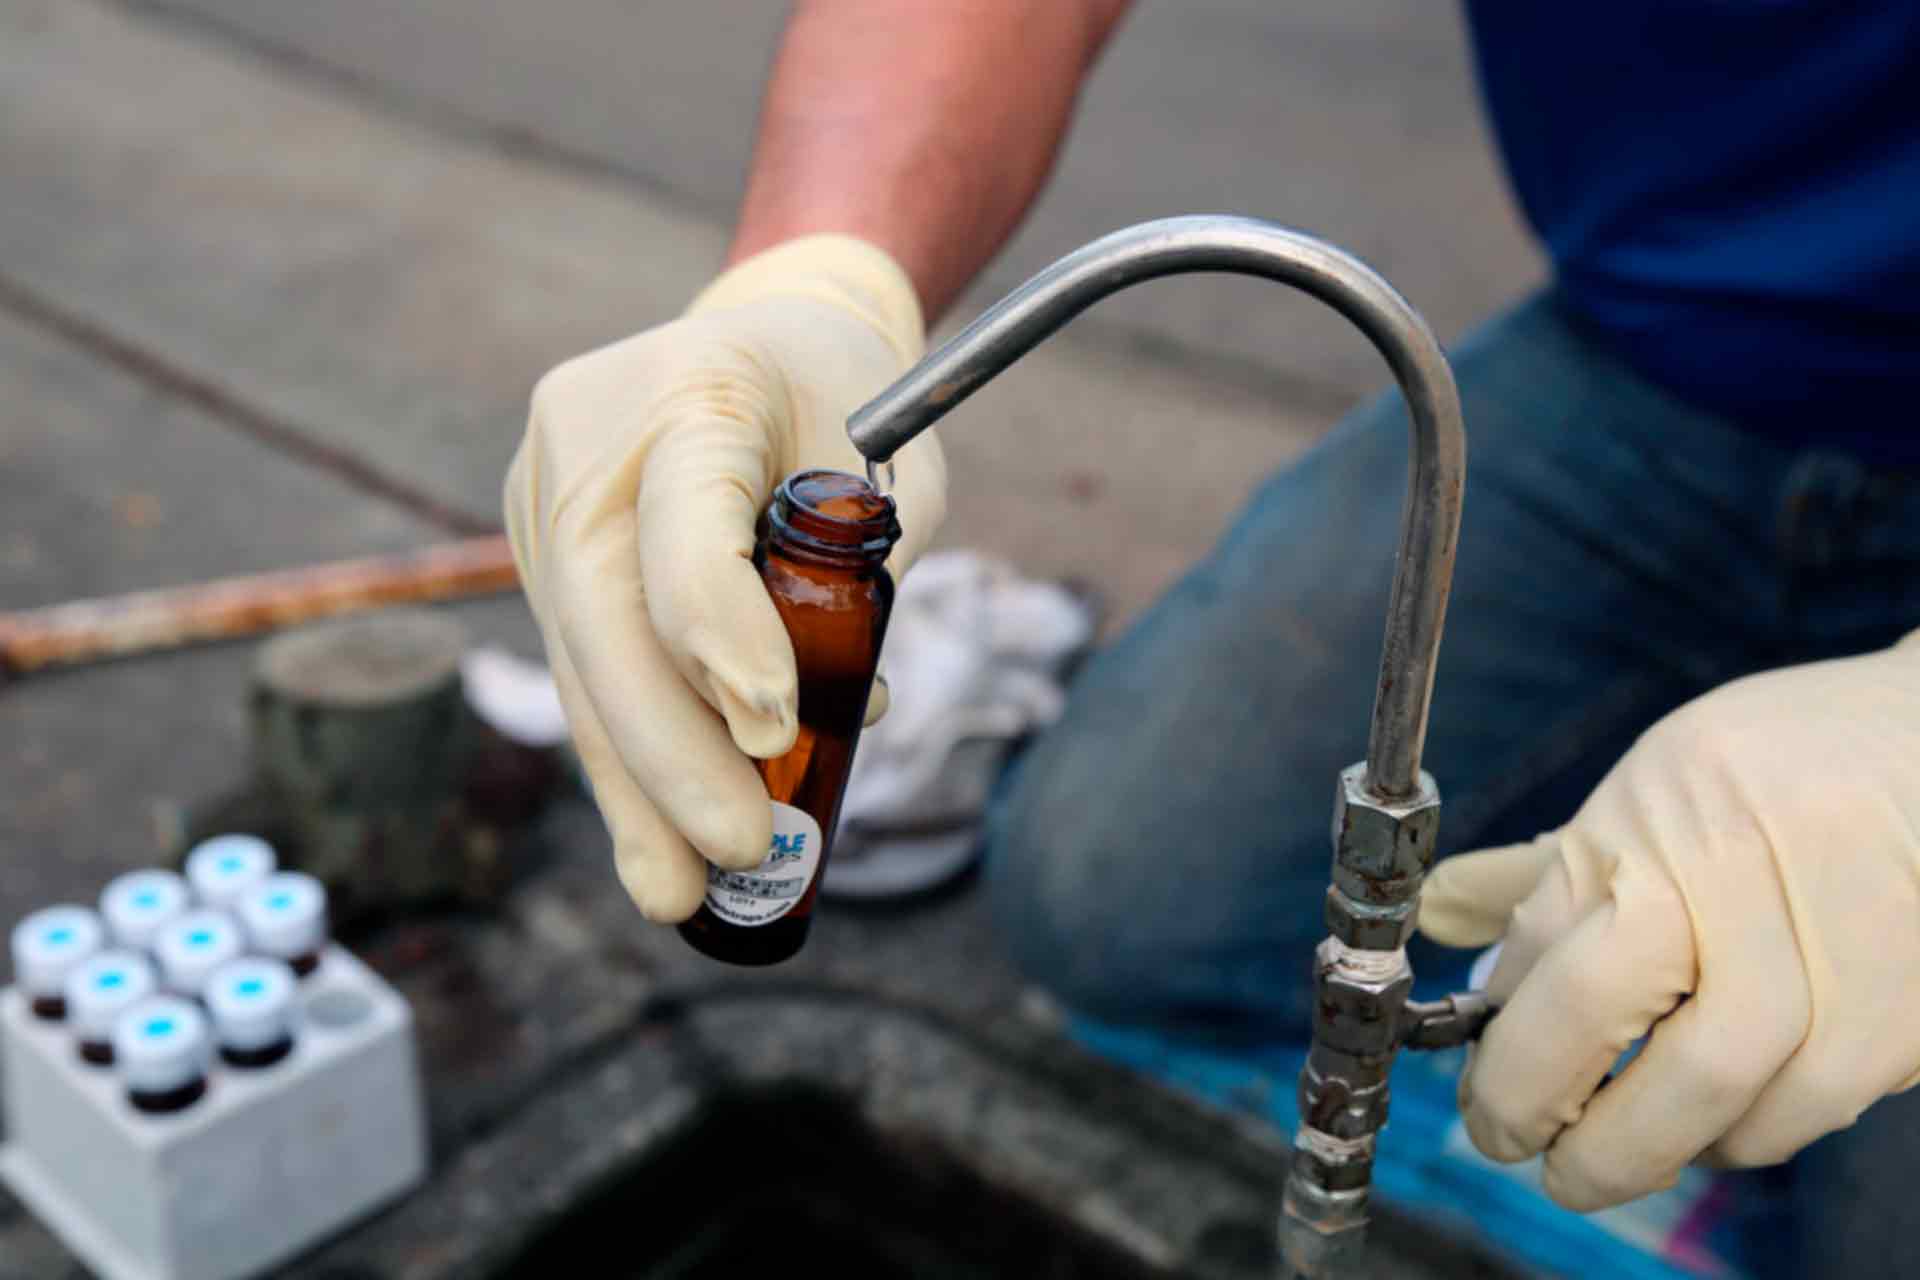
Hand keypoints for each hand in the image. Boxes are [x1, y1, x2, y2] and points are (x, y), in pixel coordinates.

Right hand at [504, 236, 945, 921]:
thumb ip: (859, 585)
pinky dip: (626, 756)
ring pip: (584, 661)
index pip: (686, 529)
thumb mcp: (890, 467)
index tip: (776, 733)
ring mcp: (545, 493)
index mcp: (691, 388)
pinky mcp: (542, 547)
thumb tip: (829, 730)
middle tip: (737, 854)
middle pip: (607, 616)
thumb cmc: (850, 405)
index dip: (724, 637)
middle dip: (671, 753)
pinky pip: (585, 665)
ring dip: (636, 785)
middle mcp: (586, 438)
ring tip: (679, 892)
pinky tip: (652, 844)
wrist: (770, 333)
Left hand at [1418, 632, 1919, 1210]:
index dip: (1509, 1065)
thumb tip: (1435, 913)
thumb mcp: (1645, 788)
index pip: (1561, 975)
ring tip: (1623, 1140)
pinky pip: (1814, 1109)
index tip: (1485, 1105)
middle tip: (1537, 1158)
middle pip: (1664, 1058)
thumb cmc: (1774, 766)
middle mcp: (1752, 889)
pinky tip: (1714, 1115)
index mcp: (1664, 831)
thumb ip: (1548, 872)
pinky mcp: (1911, 1009)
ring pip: (1742, 1106)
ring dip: (1666, 1146)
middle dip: (1585, 1138)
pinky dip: (1750, 1131)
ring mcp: (1848, 952)